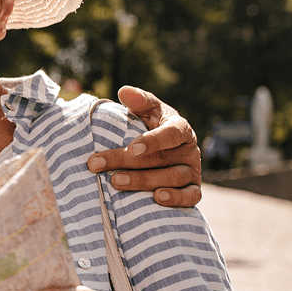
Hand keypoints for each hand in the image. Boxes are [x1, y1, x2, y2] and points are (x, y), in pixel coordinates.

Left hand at [87, 85, 201, 207]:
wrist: (167, 151)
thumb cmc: (152, 127)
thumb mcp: (148, 111)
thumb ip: (139, 101)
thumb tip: (124, 91)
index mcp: (180, 128)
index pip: (171, 133)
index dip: (153, 141)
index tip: (132, 148)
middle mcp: (189, 150)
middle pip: (161, 158)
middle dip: (127, 162)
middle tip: (97, 165)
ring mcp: (192, 171)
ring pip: (172, 178)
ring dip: (144, 181)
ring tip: (116, 182)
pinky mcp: (194, 189)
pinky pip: (190, 197)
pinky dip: (175, 198)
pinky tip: (157, 198)